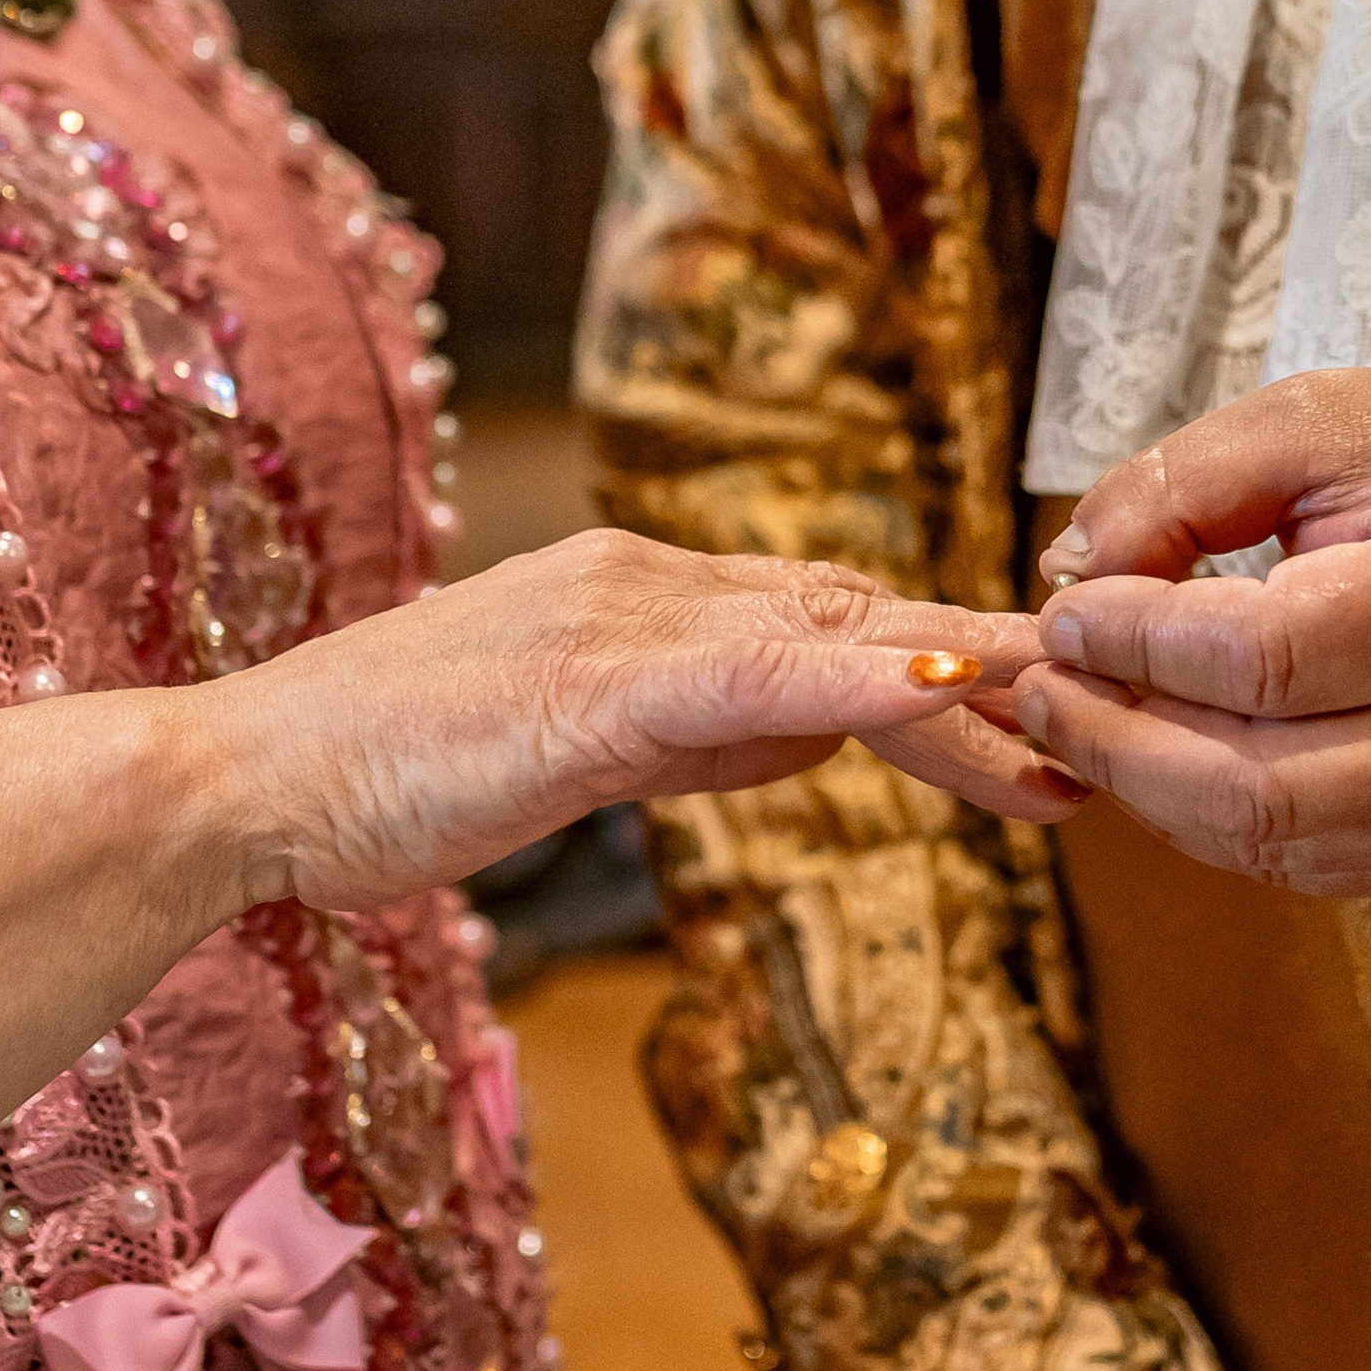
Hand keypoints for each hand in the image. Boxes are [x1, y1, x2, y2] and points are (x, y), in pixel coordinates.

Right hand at [214, 530, 1075, 916]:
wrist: (251, 785)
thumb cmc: (403, 778)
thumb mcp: (596, 751)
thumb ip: (714, 730)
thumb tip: (834, 726)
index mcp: (654, 599)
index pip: (840, 623)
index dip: (957, 656)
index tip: (1064, 702)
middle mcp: (653, 585)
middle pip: (862, 621)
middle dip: (997, 670)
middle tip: (1119, 714)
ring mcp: (622, 624)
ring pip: (830, 637)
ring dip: (964, 665)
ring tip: (1077, 694)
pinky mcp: (591, 687)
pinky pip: (751, 678)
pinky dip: (856, 677)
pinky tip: (942, 681)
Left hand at [1015, 367, 1370, 894]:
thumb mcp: (1319, 423)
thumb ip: (1187, 482)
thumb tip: (1069, 574)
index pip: (1263, 658)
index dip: (1138, 644)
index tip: (1066, 613)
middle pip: (1254, 782)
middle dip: (1117, 740)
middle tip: (1041, 689)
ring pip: (1266, 842)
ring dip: (1147, 788)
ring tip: (1084, 718)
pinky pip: (1298, 866)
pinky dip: (1206, 821)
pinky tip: (1163, 757)